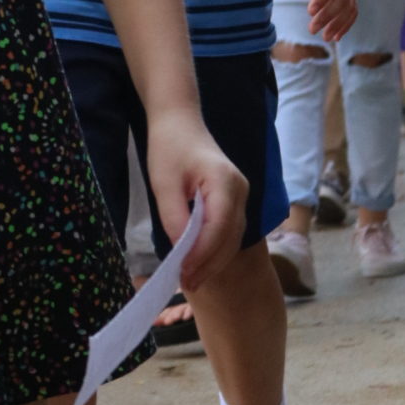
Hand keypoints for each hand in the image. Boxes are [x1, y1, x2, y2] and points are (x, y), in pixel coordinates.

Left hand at [146, 109, 247, 292]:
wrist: (178, 121)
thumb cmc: (168, 147)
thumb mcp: (163, 182)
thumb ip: (174, 216)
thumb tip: (182, 251)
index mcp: (225, 182)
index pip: (219, 228)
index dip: (202, 255)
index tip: (182, 273)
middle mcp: (241, 190)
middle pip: (230, 238)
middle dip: (208, 264)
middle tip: (185, 284)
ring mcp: (241, 195)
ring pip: (232, 238)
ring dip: (213, 260)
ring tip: (190, 278)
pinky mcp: (234, 199)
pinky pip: (228, 230)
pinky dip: (215, 249)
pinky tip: (198, 261)